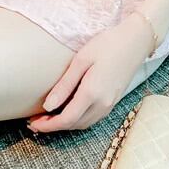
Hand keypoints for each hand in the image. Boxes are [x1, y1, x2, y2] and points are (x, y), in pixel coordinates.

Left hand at [27, 13, 156, 132]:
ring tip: (48, 118)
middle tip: (35, 121)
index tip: (32, 124)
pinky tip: (68, 111)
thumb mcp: (82, 60)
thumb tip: (48, 106)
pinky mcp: (113, 101)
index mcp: (92, 93)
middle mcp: (102, 104)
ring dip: (65, 125)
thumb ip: (65, 85)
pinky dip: (77, 120)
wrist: (136, 41)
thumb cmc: (108, 44)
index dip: (48, 126)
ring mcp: (110, 104)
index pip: (66, 120)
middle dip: (54, 127)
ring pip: (83, 124)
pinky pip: (92, 118)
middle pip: (74, 125)